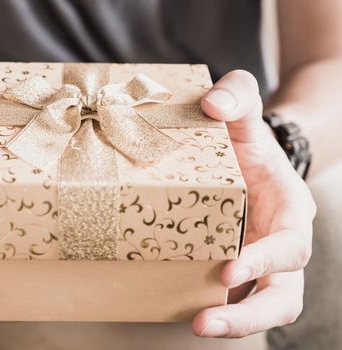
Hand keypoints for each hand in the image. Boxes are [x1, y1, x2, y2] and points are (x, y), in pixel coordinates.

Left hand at [192, 71, 315, 336]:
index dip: (267, 261)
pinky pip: (227, 298)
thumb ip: (236, 95)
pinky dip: (206, 306)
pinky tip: (172, 307)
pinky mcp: (233, 271)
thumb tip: (211, 103)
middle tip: (204, 322)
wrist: (245, 155)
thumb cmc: (247, 138)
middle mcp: (280, 245)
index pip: (291, 246)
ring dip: (231, 322)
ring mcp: (258, 264)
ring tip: (193, 324)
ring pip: (260, 307)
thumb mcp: (245, 111)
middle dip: (248, 315)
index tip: (230, 268)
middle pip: (283, 297)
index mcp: (291, 211)